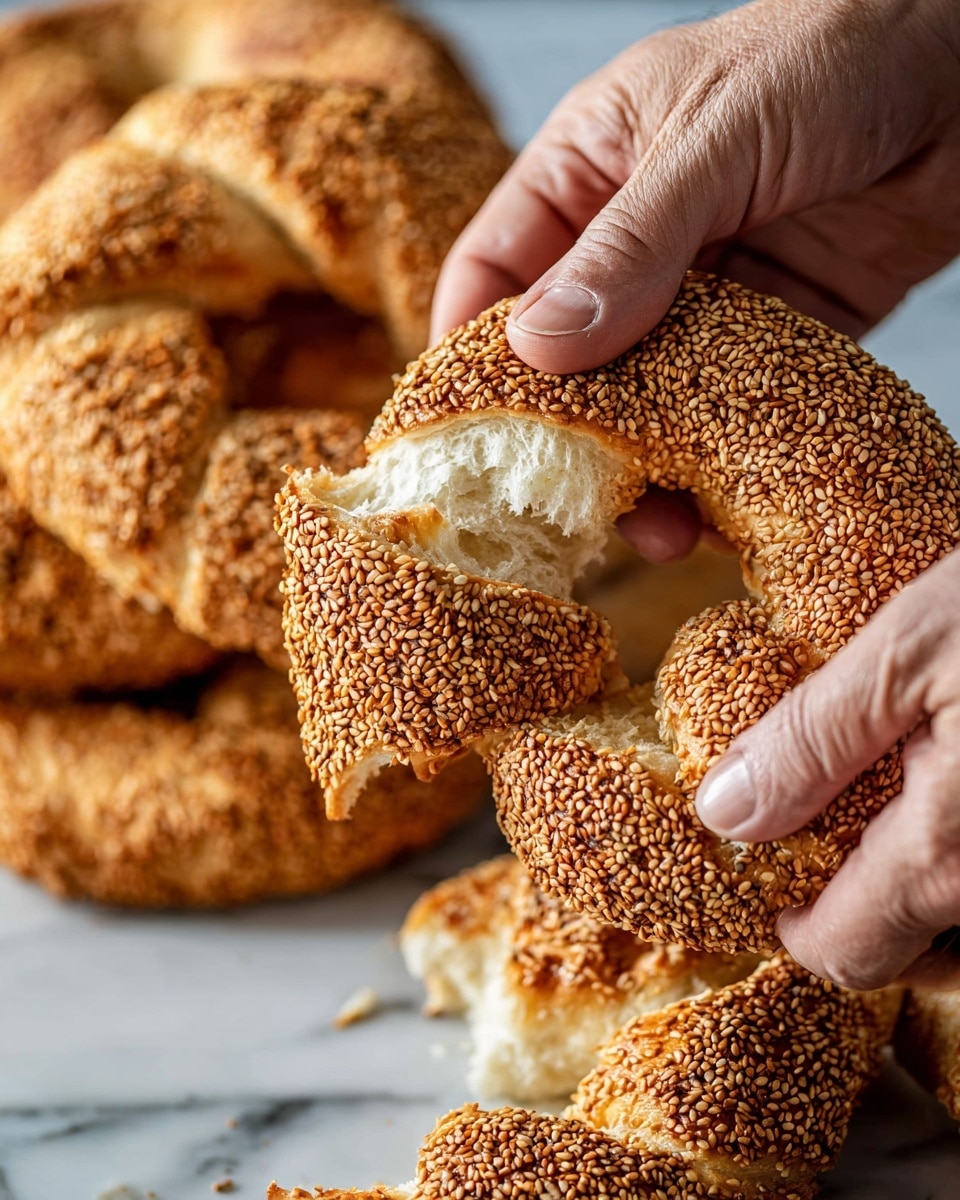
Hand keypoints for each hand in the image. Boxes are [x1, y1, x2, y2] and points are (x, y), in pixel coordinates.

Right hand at [431, 0, 959, 560]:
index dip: (468, 352)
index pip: (495, 270)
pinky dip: (712, 464)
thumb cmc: (836, 48)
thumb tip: (539, 347)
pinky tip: (711, 509)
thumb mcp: (716, 137)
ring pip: (644, 399)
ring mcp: (703, 291)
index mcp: (588, 169)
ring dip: (642, 467)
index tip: (459, 433)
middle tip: (568, 506)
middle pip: (567, 355)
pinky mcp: (773, 334)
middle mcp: (633, 239)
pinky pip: (724, 411)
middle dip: (565, 435)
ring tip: (653, 528)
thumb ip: (631, 243)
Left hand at [695, 548, 959, 990]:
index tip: (769, 865)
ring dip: (927, 890)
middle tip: (833, 825)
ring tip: (898, 802)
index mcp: (953, 859)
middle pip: (916, 957)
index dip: (787, 918)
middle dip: (863, 907)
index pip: (840, 953)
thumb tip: (726, 813)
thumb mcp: (909, 649)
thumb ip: (812, 740)